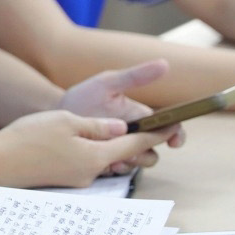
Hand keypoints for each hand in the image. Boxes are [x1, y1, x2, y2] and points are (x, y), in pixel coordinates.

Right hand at [0, 110, 173, 188]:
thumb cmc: (28, 139)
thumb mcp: (66, 121)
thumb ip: (96, 126)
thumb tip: (119, 127)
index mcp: (96, 156)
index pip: (135, 144)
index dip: (155, 135)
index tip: (173, 130)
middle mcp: (91, 173)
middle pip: (119, 153)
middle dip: (128, 139)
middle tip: (131, 120)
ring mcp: (76, 180)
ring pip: (100, 158)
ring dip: (102, 144)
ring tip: (89, 126)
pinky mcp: (63, 180)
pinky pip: (83, 163)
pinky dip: (85, 150)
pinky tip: (68, 138)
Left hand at [60, 60, 185, 159]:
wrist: (58, 113)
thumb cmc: (85, 96)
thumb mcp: (108, 83)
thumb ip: (135, 76)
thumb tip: (164, 64)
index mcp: (140, 117)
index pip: (168, 128)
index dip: (176, 136)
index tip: (174, 142)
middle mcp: (133, 136)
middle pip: (153, 151)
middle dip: (148, 152)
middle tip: (134, 149)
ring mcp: (120, 149)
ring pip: (138, 163)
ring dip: (132, 162)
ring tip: (117, 157)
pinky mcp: (105, 161)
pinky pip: (118, 170)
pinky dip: (116, 168)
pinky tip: (105, 162)